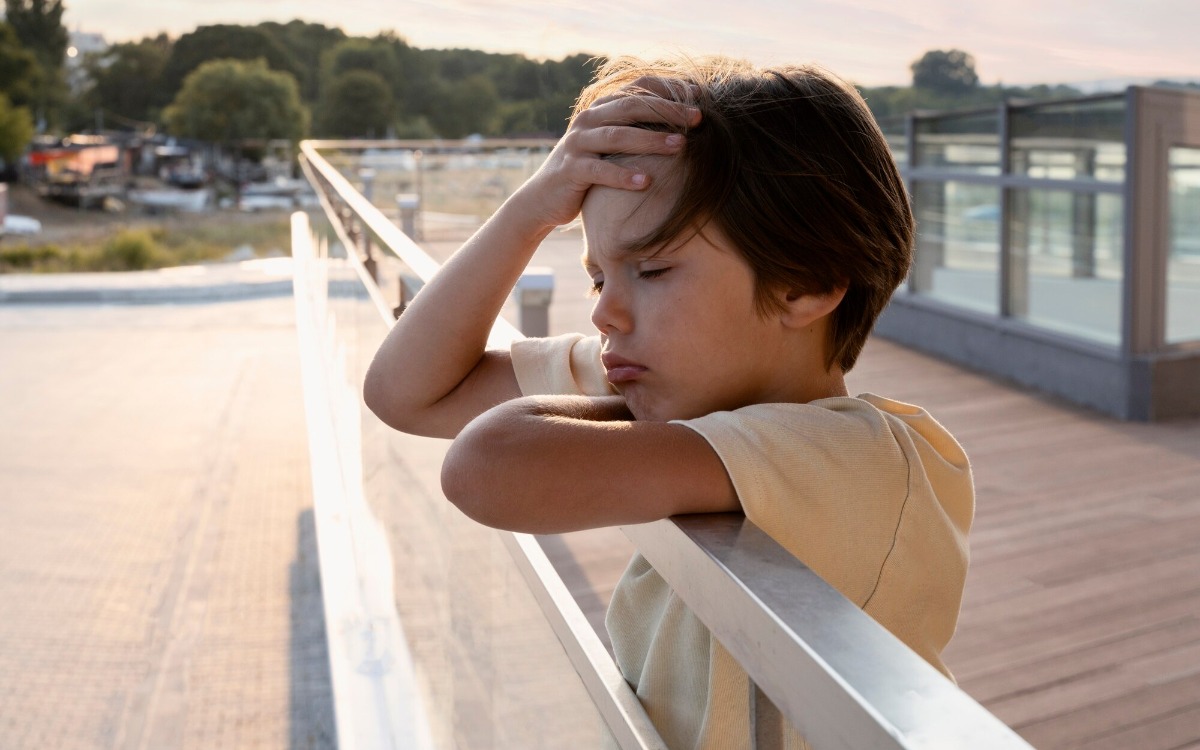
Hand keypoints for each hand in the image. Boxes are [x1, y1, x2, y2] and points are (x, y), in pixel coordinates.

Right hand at [513, 82, 701, 229]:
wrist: (544, 198)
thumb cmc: (589, 172)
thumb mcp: (612, 148)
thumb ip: (636, 132)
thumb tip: (684, 125)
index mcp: (601, 109)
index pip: (638, 89)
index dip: (669, 91)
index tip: (700, 99)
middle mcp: (588, 120)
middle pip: (631, 107)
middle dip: (667, 111)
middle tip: (698, 119)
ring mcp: (577, 143)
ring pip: (617, 136)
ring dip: (651, 140)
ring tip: (680, 146)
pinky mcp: (570, 169)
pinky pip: (599, 170)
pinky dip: (623, 175)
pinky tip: (646, 182)